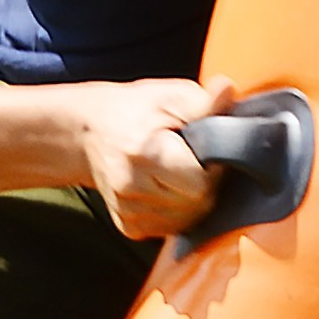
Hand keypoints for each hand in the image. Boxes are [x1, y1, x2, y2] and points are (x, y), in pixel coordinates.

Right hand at [77, 75, 235, 244]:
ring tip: (180, 173)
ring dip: (192, 200)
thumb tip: (228, 89)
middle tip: (195, 162)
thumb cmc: (136, 110)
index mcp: (145, 153)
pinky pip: (170, 229)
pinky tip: (167, 189)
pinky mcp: (128, 227)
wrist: (89, 132)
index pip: (201, 184)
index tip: (208, 152)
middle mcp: (131, 188)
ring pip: (186, 221)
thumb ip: (205, 102)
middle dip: (205, 185)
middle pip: (196, 205)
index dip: (214, 169)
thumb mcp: (171, 96)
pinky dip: (176, 212)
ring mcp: (127, 211)